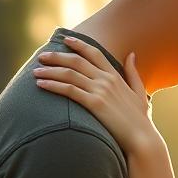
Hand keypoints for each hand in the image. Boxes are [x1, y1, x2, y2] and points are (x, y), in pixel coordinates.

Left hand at [33, 37, 157, 154]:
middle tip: (42, 56)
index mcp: (116, 76)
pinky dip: (53, 85)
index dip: (78, 44)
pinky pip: (69, 90)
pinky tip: (41, 84)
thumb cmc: (140, 120)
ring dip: (50, 71)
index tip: (65, 39)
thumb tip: (131, 55)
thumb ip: (133, 73)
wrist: (142, 138)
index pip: (94, 53)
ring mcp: (100, 91)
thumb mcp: (139, 92)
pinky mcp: (94, 104)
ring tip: (36, 71)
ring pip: (70, 74)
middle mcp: (107, 80)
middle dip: (57, 56)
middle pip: (77, 61)